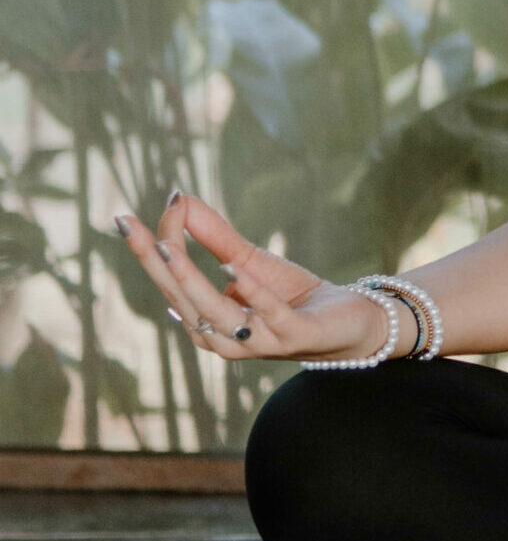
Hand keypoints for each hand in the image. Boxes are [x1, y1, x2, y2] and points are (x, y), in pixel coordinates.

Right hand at [114, 191, 391, 364]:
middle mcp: (222, 336)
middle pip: (181, 297)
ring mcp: (256, 340)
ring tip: (169, 247)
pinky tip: (231, 266)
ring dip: (190, 278)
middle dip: (155, 261)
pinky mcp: (292, 335)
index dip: (148, 250)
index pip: (168, 283)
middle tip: (130, 227)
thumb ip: (215, 236)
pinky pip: (265, 313)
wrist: (346, 322)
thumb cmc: (291, 296)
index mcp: (206, 320)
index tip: (127, 217)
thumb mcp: (249, 261)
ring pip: (214, 312)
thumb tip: (177, 200)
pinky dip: (248, 290)